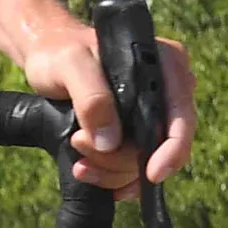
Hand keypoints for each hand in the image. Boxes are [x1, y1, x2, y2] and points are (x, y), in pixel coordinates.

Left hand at [10, 13, 196, 193]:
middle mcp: (166, 92)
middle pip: (161, 145)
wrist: (46, 56)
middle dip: (120, 157)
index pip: (182, 115)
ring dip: (108, 168)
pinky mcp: (134, 134)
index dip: (174, 149)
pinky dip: (109, 175)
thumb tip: (110, 142)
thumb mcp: (71, 64)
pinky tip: (85, 169)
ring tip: (76, 151)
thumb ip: (92, 97)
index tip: (152, 173)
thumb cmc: (60, 52)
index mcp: (166, 65)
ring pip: (143, 161)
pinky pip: (131, 168)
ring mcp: (151, 116)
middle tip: (78, 142)